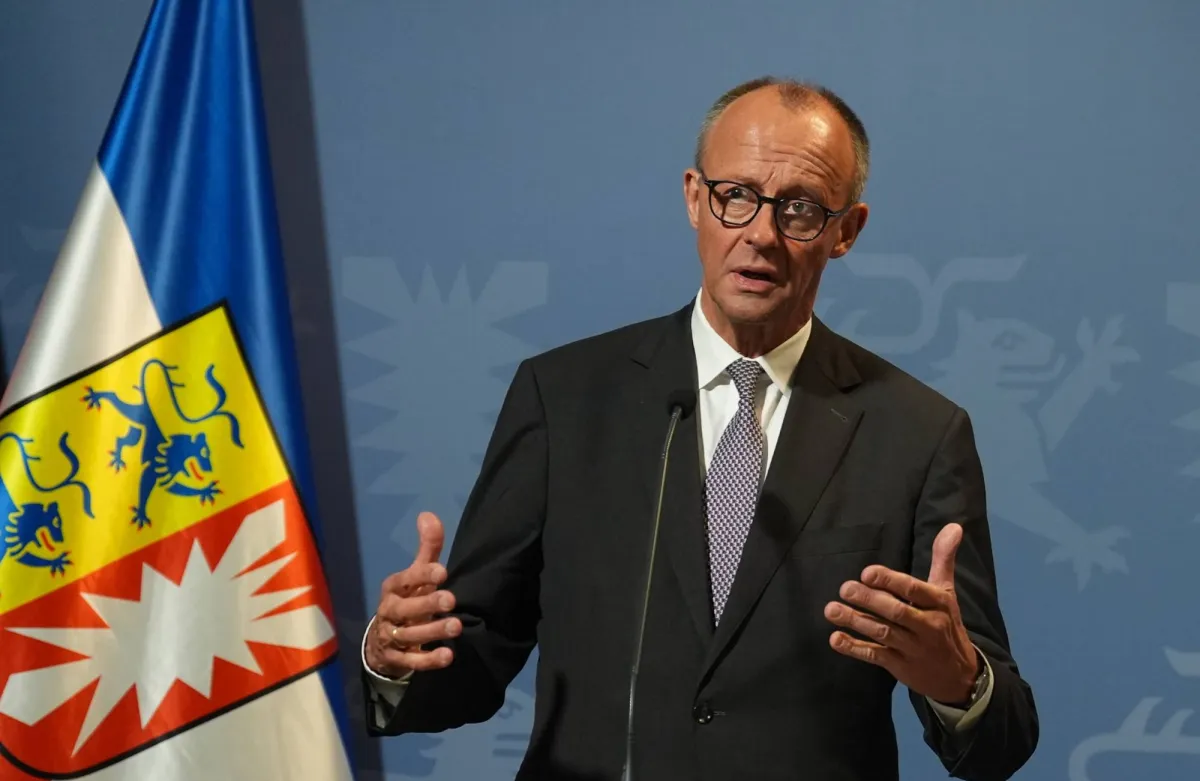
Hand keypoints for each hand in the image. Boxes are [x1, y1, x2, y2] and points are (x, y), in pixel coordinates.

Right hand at [365, 512, 461, 677]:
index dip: (422, 575)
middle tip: (451, 600)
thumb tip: (428, 514)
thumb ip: (426, 548)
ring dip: (433, 631)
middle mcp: (390, 611)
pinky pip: (411, 661)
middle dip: (427, 604)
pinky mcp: (396, 659)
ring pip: (410, 635)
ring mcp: (391, 637)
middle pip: (406, 609)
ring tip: (457, 626)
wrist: (382, 641)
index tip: (442, 572)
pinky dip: (428, 660)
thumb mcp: (416, 574)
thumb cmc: (407, 599)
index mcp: (393, 588)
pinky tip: (448, 656)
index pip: (405, 579)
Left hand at [824, 523, 979, 704]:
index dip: (890, 581)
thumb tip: (954, 525)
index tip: (866, 572)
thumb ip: (943, 558)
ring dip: (855, 621)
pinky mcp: (900, 667)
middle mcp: (928, 626)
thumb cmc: (947, 625)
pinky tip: (835, 639)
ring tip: (830, 610)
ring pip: (883, 633)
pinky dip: (854, 649)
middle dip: (869, 600)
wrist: (959, 676)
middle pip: (896, 612)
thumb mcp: (947, 592)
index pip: (914, 590)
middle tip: (844, 588)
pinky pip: (876, 657)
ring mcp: (913, 649)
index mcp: (939, 604)